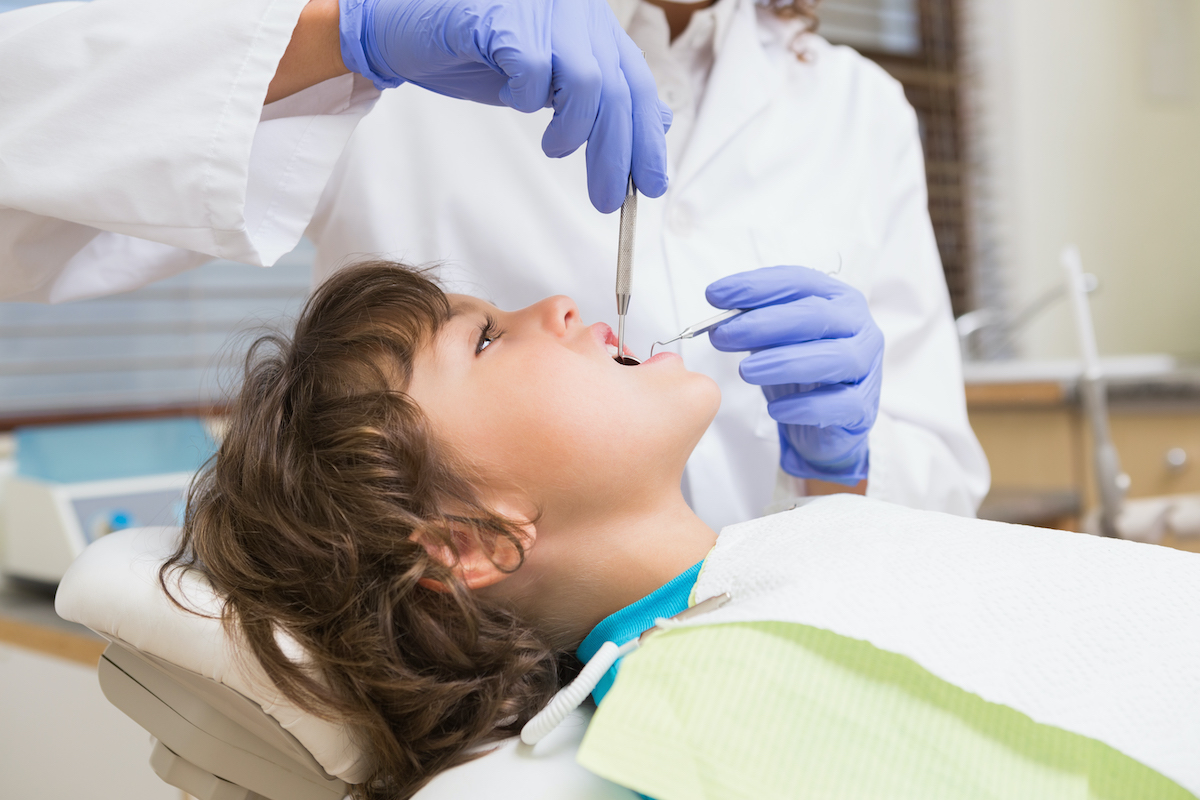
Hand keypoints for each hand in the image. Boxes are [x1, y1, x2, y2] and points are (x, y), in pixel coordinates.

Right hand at [338, 0, 671, 212]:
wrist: (404, 26)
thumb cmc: (478, 53)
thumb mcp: (549, 79)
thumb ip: (598, 94)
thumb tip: (655, 122)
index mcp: (592, 23)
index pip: (636, 83)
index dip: (647, 137)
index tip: (650, 184)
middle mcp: (576, 9)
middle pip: (618, 90)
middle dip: (616, 154)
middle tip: (607, 199)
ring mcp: (543, 8)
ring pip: (587, 82)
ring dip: (573, 129)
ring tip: (555, 147)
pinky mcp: (504, 17)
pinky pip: (535, 69)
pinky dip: (527, 96)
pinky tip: (513, 94)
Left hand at [706, 265, 883, 483]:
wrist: (824, 422)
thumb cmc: (799, 370)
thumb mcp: (775, 339)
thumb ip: (754, 323)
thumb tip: (719, 321)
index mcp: (838, 299)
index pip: (798, 282)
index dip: (756, 286)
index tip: (715, 295)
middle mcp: (859, 327)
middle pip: (816, 316)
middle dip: (764, 323)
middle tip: (723, 334)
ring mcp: (866, 368)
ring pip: (834, 358)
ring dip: (784, 362)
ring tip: (745, 370)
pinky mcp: (863, 408)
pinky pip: (839, 405)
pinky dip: (805, 406)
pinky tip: (775, 409)